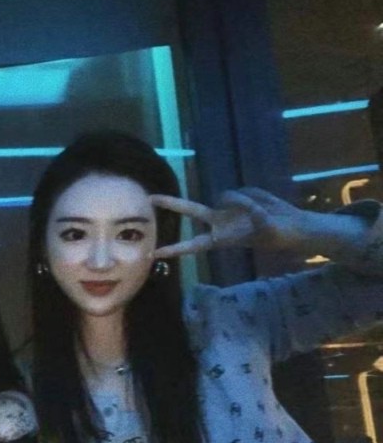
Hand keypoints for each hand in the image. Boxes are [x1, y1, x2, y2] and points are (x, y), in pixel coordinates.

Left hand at [151, 187, 311, 258]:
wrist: (292, 226)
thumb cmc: (279, 235)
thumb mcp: (268, 229)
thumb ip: (256, 215)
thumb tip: (246, 202)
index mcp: (221, 238)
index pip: (193, 244)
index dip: (175, 248)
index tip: (155, 252)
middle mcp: (219, 223)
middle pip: (191, 211)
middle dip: (172, 204)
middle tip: (150, 198)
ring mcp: (227, 210)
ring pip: (226, 194)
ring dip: (244, 200)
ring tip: (264, 212)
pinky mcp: (239, 198)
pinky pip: (243, 190)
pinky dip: (255, 196)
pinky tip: (266, 205)